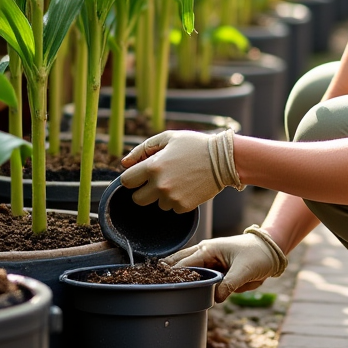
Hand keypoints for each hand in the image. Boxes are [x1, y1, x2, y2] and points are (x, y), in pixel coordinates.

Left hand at [120, 128, 243, 211]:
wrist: (223, 160)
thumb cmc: (194, 145)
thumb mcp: (168, 138)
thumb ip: (142, 149)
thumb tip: (124, 163)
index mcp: (152, 166)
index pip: (126, 181)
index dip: (132, 178)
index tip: (140, 175)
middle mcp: (159, 185)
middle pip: (137, 199)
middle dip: (143, 191)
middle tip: (156, 181)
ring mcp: (172, 198)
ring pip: (156, 204)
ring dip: (162, 195)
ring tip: (178, 180)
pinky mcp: (184, 207)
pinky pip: (172, 208)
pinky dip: (176, 201)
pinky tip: (186, 187)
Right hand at [164, 226, 287, 301]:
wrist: (271, 250)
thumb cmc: (258, 255)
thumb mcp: (245, 270)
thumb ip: (230, 284)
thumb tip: (215, 298)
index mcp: (210, 249)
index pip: (185, 263)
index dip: (172, 273)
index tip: (158, 284)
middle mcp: (205, 251)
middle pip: (179, 261)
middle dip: (166, 271)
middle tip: (150, 284)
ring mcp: (208, 258)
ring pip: (185, 266)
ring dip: (174, 274)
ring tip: (156, 285)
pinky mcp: (213, 266)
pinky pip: (196, 273)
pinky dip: (186, 278)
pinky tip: (175, 286)